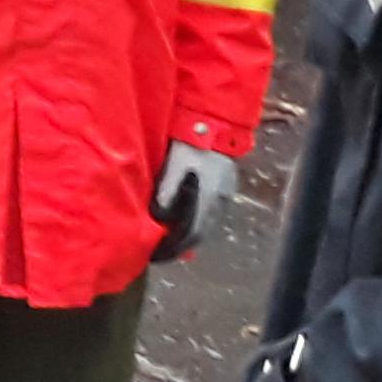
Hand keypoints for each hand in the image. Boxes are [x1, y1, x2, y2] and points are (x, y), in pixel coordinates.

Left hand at [152, 144, 241, 262]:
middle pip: (200, 235)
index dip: (173, 248)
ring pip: (207, 226)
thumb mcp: (172, 167)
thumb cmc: (189, 145)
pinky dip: (196, 223)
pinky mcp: (225, 190)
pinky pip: (211, 215)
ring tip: (169, 240)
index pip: (191, 235)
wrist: (213, 126)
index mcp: (207, 199)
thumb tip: (158, 217)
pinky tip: (184, 223)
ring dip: (189, 236)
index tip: (156, 255)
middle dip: (180, 246)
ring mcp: (225, 197)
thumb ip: (166, 192)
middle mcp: (220, 202)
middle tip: (160, 252)